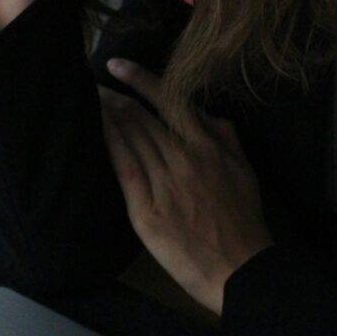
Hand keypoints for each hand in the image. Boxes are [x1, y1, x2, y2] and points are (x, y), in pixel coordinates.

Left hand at [99, 59, 272, 314]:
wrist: (240, 269)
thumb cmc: (244, 222)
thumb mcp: (246, 172)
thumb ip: (227, 138)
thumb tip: (208, 115)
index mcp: (209, 147)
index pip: (170, 101)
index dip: (140, 80)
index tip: (117, 66)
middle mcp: (184, 158)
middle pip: (142, 117)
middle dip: (114, 97)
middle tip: (92, 84)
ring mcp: (164, 184)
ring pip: (131, 138)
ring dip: (108, 115)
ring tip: (90, 100)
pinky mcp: (147, 210)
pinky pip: (124, 169)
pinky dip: (109, 144)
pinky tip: (96, 130)